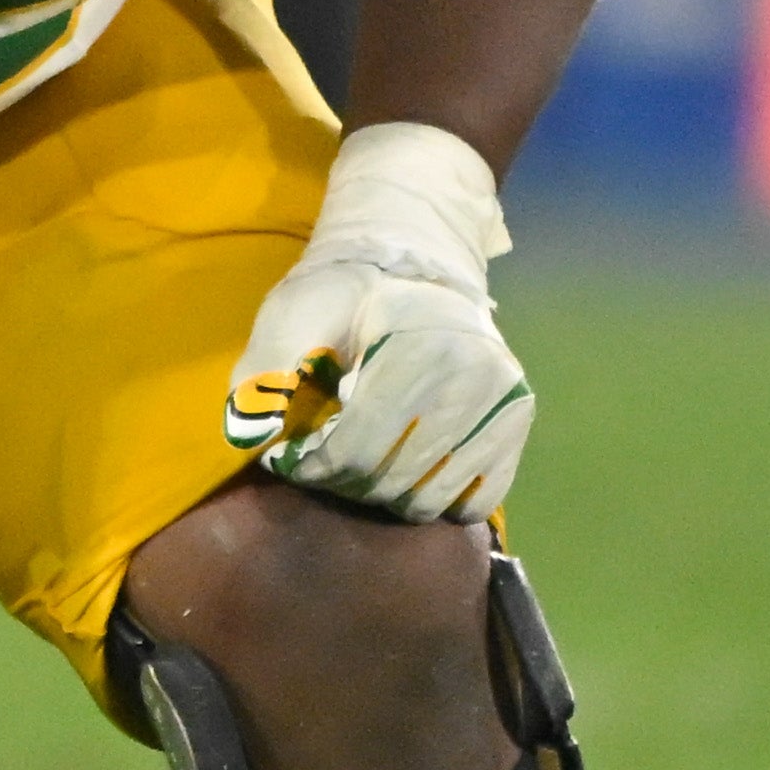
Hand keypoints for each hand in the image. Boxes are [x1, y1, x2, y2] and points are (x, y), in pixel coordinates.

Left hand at [223, 121, 535, 522]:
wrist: (417, 268)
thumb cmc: (348, 295)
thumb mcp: (295, 311)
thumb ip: (265, 368)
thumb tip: (251, 435)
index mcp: (419, 349)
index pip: (357, 450)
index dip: (316, 468)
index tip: (296, 459)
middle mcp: (474, 379)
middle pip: (392, 480)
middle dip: (346, 483)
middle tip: (325, 465)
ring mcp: (505, 404)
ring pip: (431, 499)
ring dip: (388, 496)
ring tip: (364, 467)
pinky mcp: (519, 425)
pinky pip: (479, 500)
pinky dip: (439, 500)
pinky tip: (411, 472)